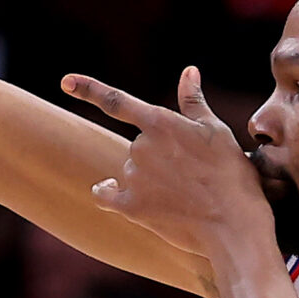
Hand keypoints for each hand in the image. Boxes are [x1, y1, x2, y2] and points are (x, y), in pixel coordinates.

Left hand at [68, 66, 263, 262]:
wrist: (233, 225)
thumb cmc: (231, 175)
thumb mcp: (216, 132)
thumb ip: (193, 102)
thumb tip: (188, 71)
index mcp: (160, 123)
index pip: (116, 101)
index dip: (88, 89)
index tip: (65, 81)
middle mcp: (140, 147)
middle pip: (139, 147)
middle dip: (158, 157)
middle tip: (191, 174)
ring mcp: (133, 178)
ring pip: (130, 172)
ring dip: (148, 180)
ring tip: (183, 194)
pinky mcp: (130, 207)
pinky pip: (106, 196)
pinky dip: (110, 195)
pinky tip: (125, 199)